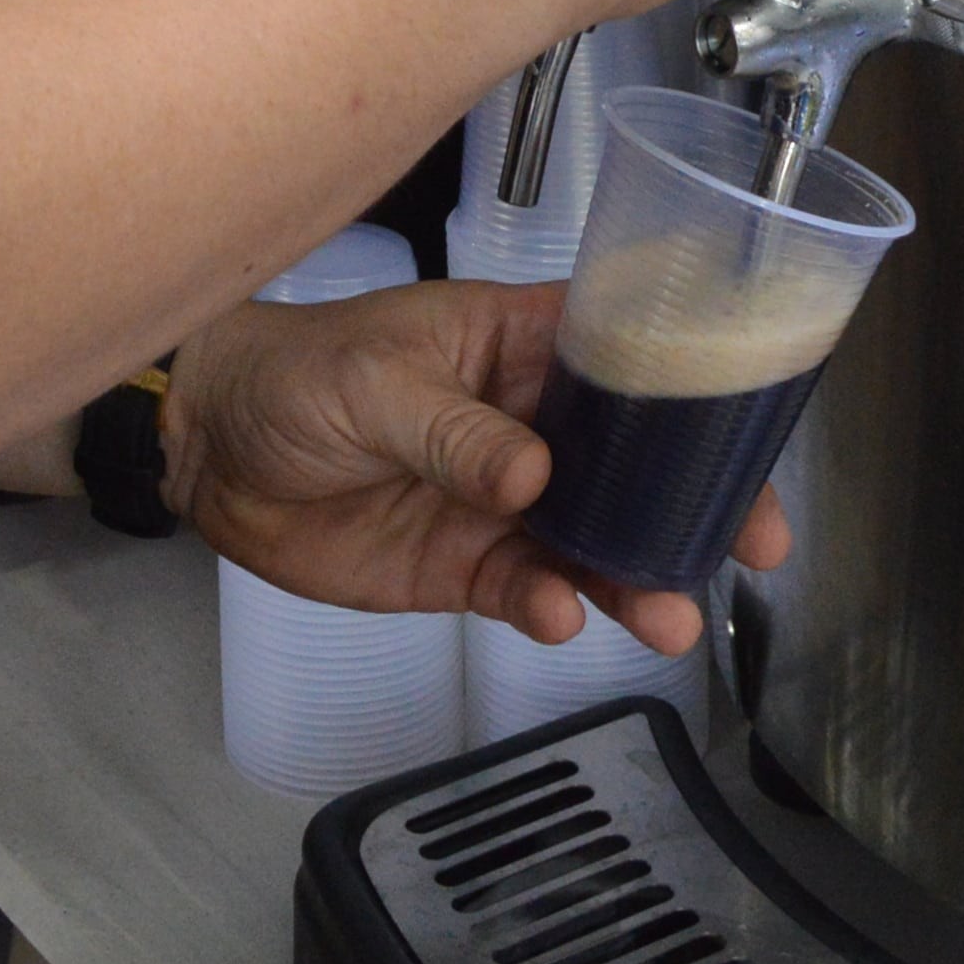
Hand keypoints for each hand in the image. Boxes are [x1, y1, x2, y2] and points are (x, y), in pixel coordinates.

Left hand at [165, 284, 785, 654]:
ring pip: (595, 541)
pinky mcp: (467, 567)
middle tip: (749, 549)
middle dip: (695, 505)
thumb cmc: (293, 373)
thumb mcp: (374, 380)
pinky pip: (529, 590)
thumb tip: (532, 475)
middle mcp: (532, 424)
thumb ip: (454, 431)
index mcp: (521, 346)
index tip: (750, 435)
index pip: (629, 358)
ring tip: (667, 617)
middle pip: (635, 464)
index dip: (696, 393)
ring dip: (636, 577)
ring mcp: (505, 501)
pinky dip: (552, 606)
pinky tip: (562, 615)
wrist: (213, 452)